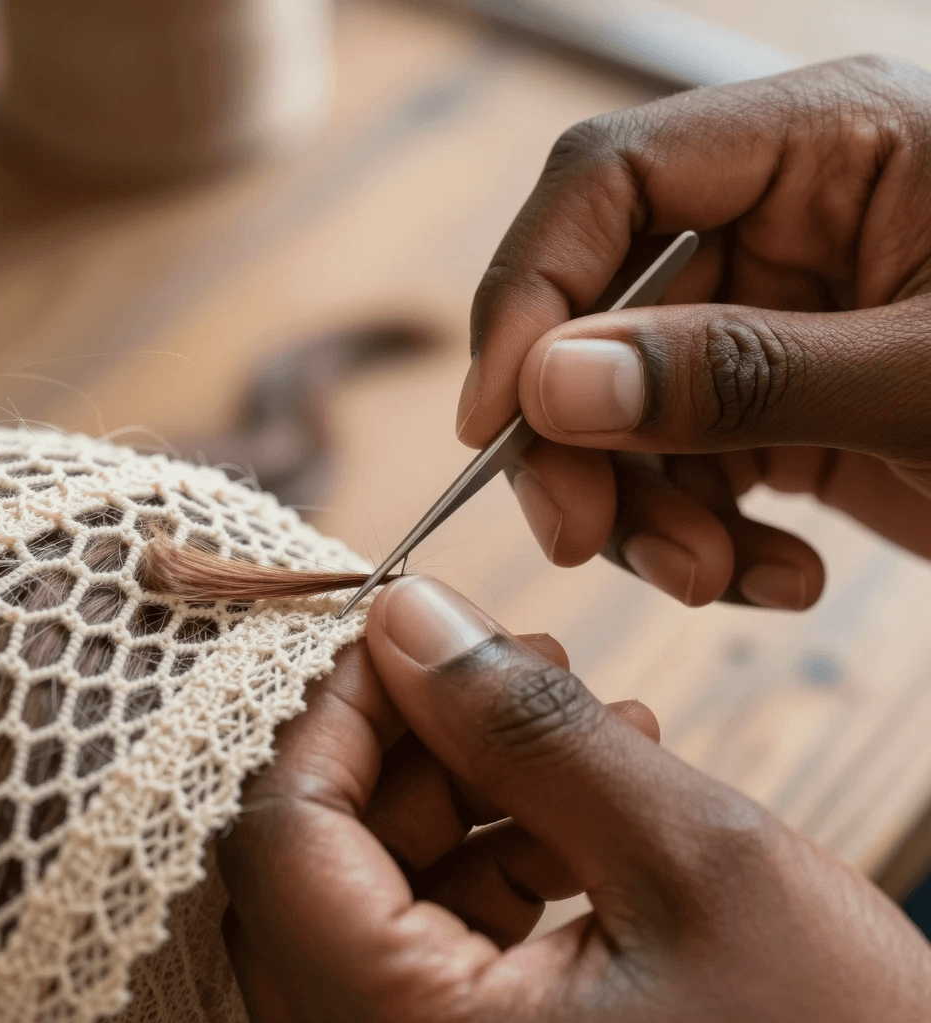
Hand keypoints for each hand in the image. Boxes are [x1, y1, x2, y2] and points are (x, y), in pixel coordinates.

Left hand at [218, 576, 930, 1021]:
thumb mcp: (689, 861)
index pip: (280, 838)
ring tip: (572, 713)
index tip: (402, 625)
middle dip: (414, 739)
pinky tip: (590, 800)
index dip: (331, 708)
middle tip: (507, 661)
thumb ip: (528, 730)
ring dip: (465, 789)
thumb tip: (406, 616)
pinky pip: (443, 948)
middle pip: (321, 864)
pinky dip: (501, 856)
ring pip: (382, 897)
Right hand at [460, 56, 930, 609]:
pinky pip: (687, 469)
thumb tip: (551, 389)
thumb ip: (741, 376)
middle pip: (598, 316)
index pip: (610, 182)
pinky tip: (776, 579)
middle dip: (581, 442)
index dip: (530, 295)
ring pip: (628, 411)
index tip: (495, 421)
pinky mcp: (780, 406)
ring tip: (718, 582)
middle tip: (581, 540)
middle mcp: (780, 221)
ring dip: (648, 512)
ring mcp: (774, 321)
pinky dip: (705, 540)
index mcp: (824, 142)